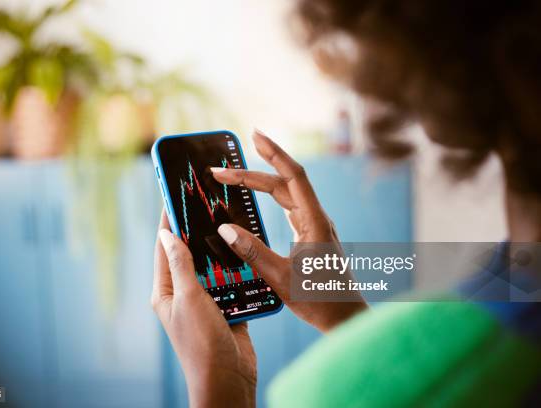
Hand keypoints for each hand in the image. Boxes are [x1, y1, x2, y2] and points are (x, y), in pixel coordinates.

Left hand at [151, 211, 256, 407]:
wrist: (228, 380)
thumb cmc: (202, 344)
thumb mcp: (189, 299)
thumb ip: (181, 266)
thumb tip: (166, 235)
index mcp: (166, 292)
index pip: (165, 250)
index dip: (168, 223)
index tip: (173, 199)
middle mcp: (183, 296)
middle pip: (189, 256)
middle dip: (196, 233)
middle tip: (205, 206)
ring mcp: (205, 303)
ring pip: (212, 268)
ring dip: (220, 251)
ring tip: (227, 224)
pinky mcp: (226, 309)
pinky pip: (231, 283)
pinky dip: (237, 270)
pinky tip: (245, 254)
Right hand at [212, 129, 366, 332]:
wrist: (344, 317)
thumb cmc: (319, 300)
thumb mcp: (280, 278)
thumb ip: (252, 252)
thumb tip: (225, 228)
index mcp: (314, 223)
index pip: (293, 176)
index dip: (274, 153)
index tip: (254, 135)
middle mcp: (316, 218)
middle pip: (284, 183)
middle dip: (253, 171)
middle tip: (222, 168)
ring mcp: (314, 225)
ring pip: (286, 193)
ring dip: (261, 182)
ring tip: (235, 174)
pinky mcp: (310, 234)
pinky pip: (288, 205)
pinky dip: (270, 196)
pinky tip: (258, 194)